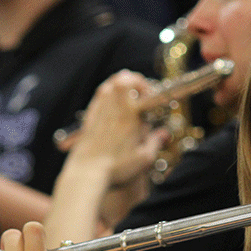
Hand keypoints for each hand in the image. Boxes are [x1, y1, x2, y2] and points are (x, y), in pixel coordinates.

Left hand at [72, 70, 169, 187]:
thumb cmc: (115, 167)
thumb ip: (155, 143)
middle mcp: (112, 107)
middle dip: (135, 80)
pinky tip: (114, 107)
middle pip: (122, 78)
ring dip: (121, 85)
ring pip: (109, 84)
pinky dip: (108, 95)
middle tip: (142, 92)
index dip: (147, 86)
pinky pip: (99, 97)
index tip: (152, 96)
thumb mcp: (143, 159)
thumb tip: (163, 134)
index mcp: (128, 114)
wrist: (87, 172)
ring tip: (129, 97)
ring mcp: (99, 111)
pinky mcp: (89, 118)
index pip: (136, 84)